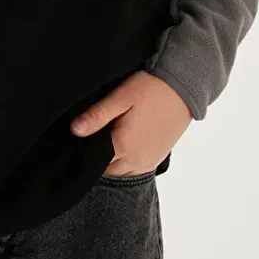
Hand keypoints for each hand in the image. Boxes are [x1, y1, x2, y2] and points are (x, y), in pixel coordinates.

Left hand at [70, 69, 192, 176]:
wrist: (184, 87)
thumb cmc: (151, 88)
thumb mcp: (120, 97)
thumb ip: (97, 116)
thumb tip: (74, 131)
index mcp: (123, 146)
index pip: (94, 162)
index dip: (86, 152)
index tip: (82, 140)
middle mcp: (136, 160)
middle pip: (108, 170)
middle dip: (99, 158)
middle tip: (95, 138)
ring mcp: (149, 161)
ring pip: (122, 172)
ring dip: (114, 162)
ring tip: (110, 140)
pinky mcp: (159, 157)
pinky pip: (137, 168)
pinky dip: (128, 162)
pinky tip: (126, 143)